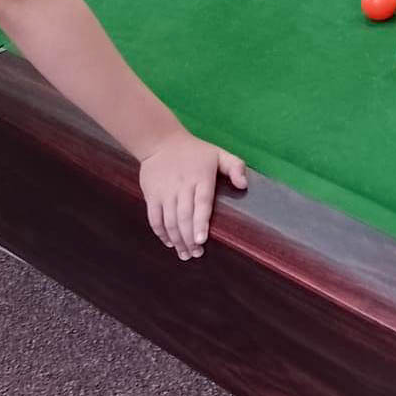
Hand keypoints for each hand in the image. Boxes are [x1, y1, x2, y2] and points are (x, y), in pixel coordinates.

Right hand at [137, 131, 247, 259]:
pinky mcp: (151, 195)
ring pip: (169, 220)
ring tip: (185, 253)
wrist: (160, 141)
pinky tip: (169, 242)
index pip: (201, 203)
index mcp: (201, 177)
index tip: (201, 239)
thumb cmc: (195, 152)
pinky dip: (161, 233)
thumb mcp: (218, 153)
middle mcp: (182, 186)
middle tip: (196, 254)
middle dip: (189, 238)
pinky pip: (154, 218)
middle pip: (184, 216)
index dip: (200, 222)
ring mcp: (165, 191)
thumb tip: (244, 185)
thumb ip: (235, 167)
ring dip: (176, 240)